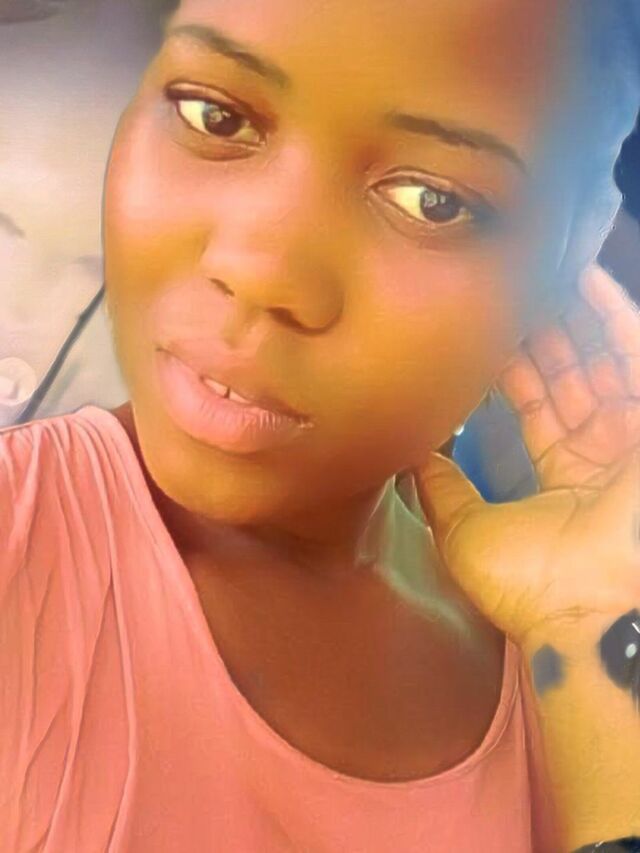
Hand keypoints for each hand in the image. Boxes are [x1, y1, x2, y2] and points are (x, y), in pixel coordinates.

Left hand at [415, 266, 639, 647]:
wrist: (591, 608)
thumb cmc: (533, 584)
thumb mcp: (466, 531)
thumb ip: (442, 488)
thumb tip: (411, 452)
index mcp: (565, 479)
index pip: (539, 406)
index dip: (514, 368)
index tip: (483, 332)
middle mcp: (603, 453)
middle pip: (571, 375)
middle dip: (540, 333)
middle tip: (505, 290)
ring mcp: (631, 436)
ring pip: (600, 358)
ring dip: (569, 316)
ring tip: (535, 271)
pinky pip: (633, 354)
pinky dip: (610, 314)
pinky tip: (581, 276)